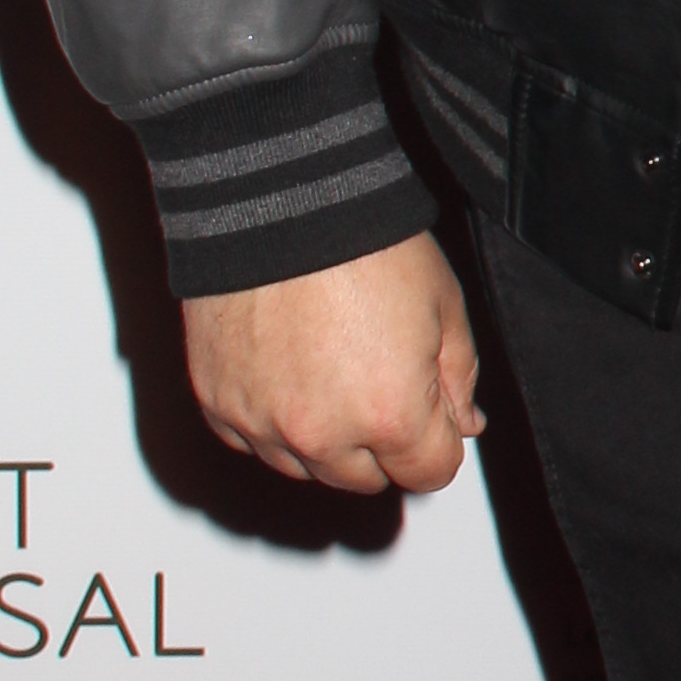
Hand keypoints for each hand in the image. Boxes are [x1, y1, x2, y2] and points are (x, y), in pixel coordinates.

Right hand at [183, 231, 482, 495]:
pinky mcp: (217, 403)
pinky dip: (271, 420)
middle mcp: (321, 435)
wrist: (277, 201)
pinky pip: (252, 440)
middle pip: (366, 479)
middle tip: (378, 377)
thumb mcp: (443, 305)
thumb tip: (462, 426)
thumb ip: (458, 379)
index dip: (438, 440)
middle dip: (382, 442)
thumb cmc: (364, 244)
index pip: (429, 474)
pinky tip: (286, 370)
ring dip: (325, 437)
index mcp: (390, 417)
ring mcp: (261, 423)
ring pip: (306, 467)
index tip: (430, 409)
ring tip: (329, 366)